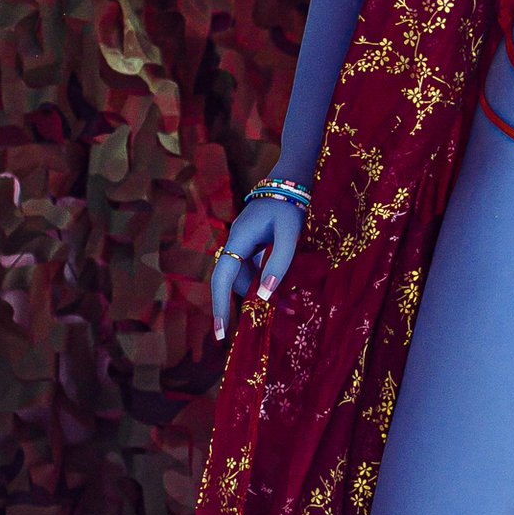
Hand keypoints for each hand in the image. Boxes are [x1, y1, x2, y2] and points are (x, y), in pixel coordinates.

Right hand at [211, 193, 306, 341]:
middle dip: (256, 303)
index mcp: (238, 241)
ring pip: (249, 279)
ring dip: (267, 295)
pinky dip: (270, 283)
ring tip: (293, 308)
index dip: (219, 307)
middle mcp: (236, 245)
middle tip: (284, 315)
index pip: (222, 279)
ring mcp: (244, 245)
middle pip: (238, 283)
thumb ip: (278, 263)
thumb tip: (264, 295)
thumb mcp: (289, 235)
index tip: (220, 333)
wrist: (290, 181)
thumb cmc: (289, 205)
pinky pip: (257, 271)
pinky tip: (288, 293)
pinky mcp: (254, 246)